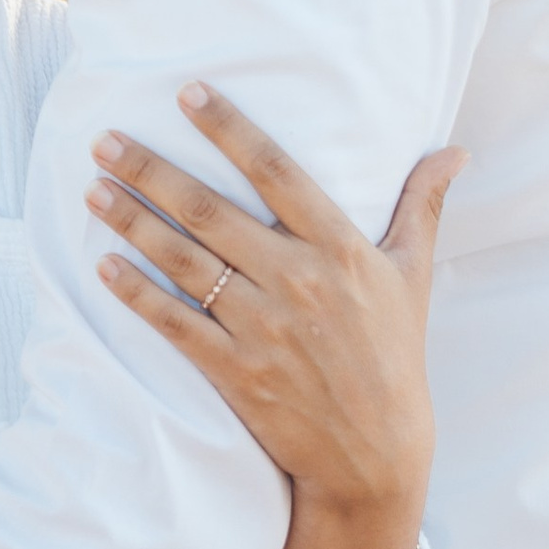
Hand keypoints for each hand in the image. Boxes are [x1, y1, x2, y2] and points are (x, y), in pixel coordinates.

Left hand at [88, 85, 462, 548]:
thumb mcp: (414, 277)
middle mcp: (298, 282)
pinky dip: (137, 293)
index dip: (231, 128)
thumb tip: (454, 149)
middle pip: (211, 211)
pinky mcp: (236, 372)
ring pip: (185, 262)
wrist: (377, 455)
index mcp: (341, 250)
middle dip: (152, 170)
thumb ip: (423, 206)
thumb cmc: (395, 356)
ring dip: (133, 222)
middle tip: (105, 138)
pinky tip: (104, 266)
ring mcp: (263, 328)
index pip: (278, 171)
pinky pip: (176, 324)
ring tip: (93, 188)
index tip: (188, 93)